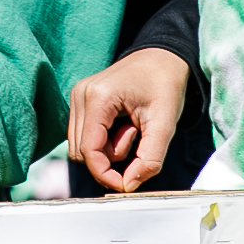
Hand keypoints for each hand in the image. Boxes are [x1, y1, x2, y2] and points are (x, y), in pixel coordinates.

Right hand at [67, 46, 188, 192]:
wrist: (162, 57)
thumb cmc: (165, 84)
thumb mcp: (166, 124)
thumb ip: (150, 159)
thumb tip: (129, 186)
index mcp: (99, 97)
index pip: (89, 152)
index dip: (106, 175)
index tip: (127, 184)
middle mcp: (81, 95)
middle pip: (82, 153)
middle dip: (110, 158)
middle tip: (136, 135)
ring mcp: (77, 96)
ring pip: (81, 147)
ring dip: (107, 149)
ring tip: (131, 127)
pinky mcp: (80, 100)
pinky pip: (83, 136)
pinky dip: (103, 140)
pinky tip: (122, 124)